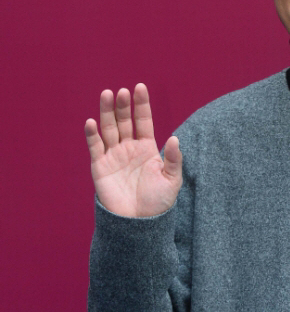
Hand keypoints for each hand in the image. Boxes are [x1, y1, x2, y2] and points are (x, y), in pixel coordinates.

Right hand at [84, 83, 181, 216]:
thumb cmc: (158, 203)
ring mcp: (113, 156)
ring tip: (107, 94)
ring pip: (108, 128)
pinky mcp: (100, 166)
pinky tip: (92, 122)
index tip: (140, 87)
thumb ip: (173, 160)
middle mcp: (128, 148)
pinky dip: (92, 135)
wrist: (140, 224)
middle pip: (124, 121)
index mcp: (146, 148)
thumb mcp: (171, 181)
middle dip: (122, 105)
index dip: (141, 105)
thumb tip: (174, 139)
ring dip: (106, 112)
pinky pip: (95, 147)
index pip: (143, 121)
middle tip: (122, 91)